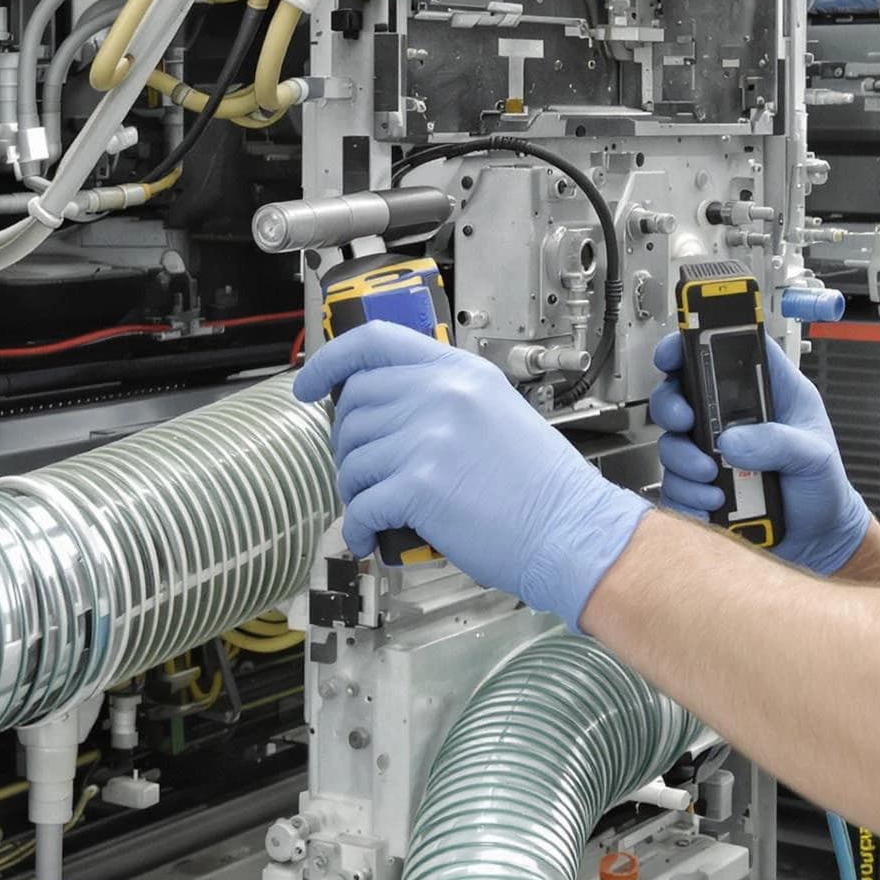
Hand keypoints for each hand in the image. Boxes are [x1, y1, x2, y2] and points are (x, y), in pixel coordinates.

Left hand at [293, 322, 648, 628]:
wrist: (569, 528)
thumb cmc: (539, 483)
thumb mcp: (493, 410)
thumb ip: (441, 398)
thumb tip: (383, 411)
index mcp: (458, 371)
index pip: (374, 342)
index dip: (330, 361)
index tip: (309, 384)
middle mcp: (440, 394)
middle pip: (353, 404)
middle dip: (347, 443)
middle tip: (363, 470)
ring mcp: (428, 437)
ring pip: (351, 457)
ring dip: (353, 488)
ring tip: (375, 506)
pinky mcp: (420, 484)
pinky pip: (361, 503)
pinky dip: (358, 526)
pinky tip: (370, 537)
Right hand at [650, 329, 870, 576]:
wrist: (819, 538)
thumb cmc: (824, 487)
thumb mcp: (816, 456)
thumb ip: (781, 443)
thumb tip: (734, 441)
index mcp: (766, 393)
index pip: (726, 352)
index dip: (695, 342)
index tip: (676, 350)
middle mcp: (732, 418)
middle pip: (682, 389)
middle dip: (673, 403)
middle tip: (686, 420)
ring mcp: (713, 452)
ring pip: (671, 439)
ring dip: (684, 459)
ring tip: (714, 477)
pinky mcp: (701, 485)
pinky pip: (674, 483)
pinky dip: (688, 493)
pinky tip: (715, 501)